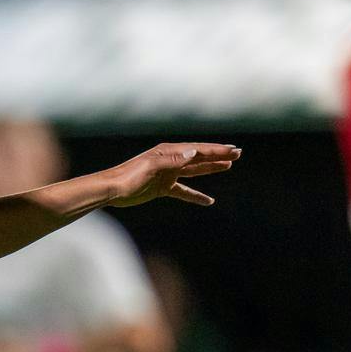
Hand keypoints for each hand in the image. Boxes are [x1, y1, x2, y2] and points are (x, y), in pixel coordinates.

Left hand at [99, 143, 240, 207]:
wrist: (112, 189)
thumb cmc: (129, 176)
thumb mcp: (153, 166)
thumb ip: (174, 160)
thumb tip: (195, 151)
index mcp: (169, 152)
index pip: (198, 150)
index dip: (217, 151)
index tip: (234, 151)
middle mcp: (170, 160)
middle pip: (199, 157)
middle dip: (218, 156)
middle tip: (238, 154)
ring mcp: (167, 174)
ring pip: (194, 171)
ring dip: (211, 168)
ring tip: (228, 166)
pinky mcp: (162, 188)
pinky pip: (184, 191)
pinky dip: (196, 196)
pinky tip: (208, 201)